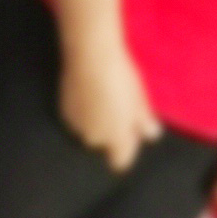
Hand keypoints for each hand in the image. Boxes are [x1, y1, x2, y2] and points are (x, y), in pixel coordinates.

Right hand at [57, 27, 160, 174]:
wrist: (90, 55)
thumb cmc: (121, 77)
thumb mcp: (140, 99)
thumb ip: (144, 121)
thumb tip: (152, 135)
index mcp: (117, 139)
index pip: (120, 162)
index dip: (124, 151)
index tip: (129, 137)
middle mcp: (95, 139)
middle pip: (103, 144)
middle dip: (109, 131)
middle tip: (117, 105)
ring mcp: (77, 127)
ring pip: (88, 130)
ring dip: (94, 120)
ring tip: (101, 94)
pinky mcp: (64, 113)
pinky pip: (76, 119)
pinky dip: (82, 110)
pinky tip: (87, 90)